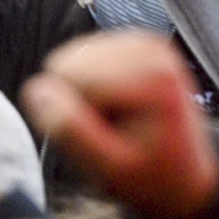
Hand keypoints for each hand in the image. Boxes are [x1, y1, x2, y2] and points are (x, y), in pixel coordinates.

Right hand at [20, 29, 218, 218]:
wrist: (182, 175)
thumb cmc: (148, 175)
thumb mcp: (107, 167)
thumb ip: (70, 130)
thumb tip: (37, 90)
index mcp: (153, 77)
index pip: (70, 78)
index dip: (76, 113)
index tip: (107, 136)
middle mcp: (153, 51)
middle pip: (69, 63)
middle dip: (80, 100)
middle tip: (110, 127)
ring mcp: (146, 43)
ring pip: (71, 59)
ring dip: (85, 93)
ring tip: (116, 117)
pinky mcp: (137, 42)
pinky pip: (83, 56)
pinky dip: (92, 81)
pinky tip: (116, 102)